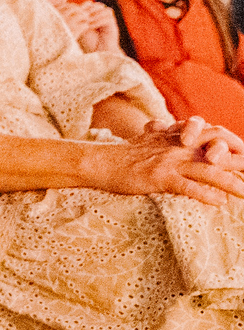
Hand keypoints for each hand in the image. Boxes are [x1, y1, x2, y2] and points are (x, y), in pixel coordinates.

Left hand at [59, 0, 119, 53]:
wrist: (98, 52)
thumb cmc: (86, 42)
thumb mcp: (78, 29)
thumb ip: (73, 21)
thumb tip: (61, 12)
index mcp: (93, 14)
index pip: (87, 4)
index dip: (80, 7)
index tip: (71, 12)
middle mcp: (101, 14)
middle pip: (94, 4)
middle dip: (86, 9)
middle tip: (78, 15)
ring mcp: (107, 19)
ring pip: (102, 8)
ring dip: (92, 14)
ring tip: (83, 21)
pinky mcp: (113, 24)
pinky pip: (108, 17)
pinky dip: (98, 20)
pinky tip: (89, 26)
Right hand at [91, 127, 243, 205]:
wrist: (99, 162)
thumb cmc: (123, 154)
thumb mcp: (148, 139)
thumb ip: (163, 133)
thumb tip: (164, 127)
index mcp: (176, 136)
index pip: (213, 132)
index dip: (233, 142)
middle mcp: (177, 146)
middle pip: (217, 149)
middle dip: (239, 160)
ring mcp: (169, 161)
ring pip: (208, 170)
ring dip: (231, 183)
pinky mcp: (158, 177)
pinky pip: (187, 186)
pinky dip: (205, 194)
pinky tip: (219, 202)